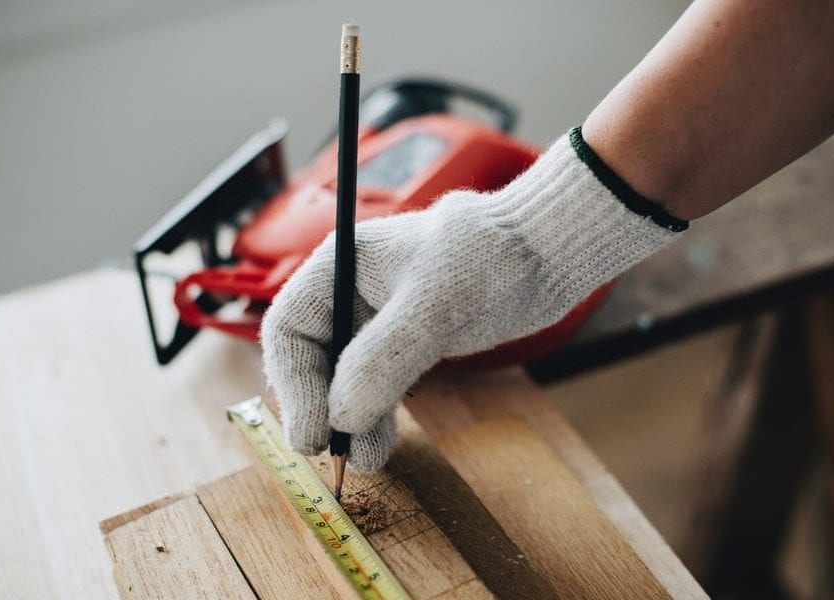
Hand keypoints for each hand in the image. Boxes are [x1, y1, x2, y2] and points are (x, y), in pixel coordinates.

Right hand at [261, 129, 682, 470]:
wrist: (544, 255)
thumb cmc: (491, 260)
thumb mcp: (433, 308)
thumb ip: (382, 359)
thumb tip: (341, 417)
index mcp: (340, 266)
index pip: (289, 329)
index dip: (293, 384)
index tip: (312, 432)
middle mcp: (349, 292)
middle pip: (309, 358)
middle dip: (319, 406)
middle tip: (336, 454)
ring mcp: (375, 318)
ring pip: (341, 377)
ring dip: (348, 419)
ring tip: (365, 460)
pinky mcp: (403, 340)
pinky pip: (373, 384)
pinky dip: (373, 414)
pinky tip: (380, 443)